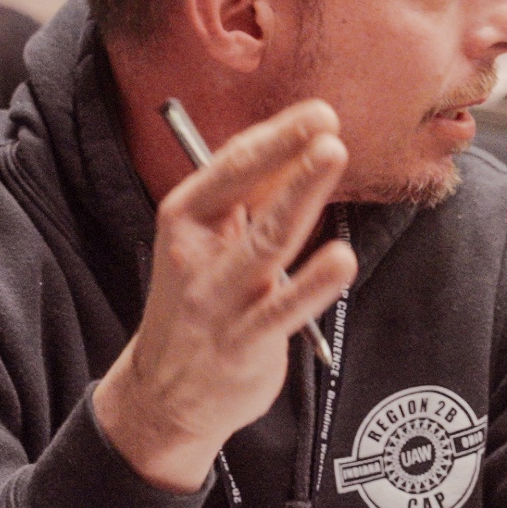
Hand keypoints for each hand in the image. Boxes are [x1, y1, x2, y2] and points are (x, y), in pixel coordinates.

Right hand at [92, 101, 357, 492]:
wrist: (166, 394)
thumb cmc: (198, 305)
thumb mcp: (209, 244)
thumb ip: (249, 202)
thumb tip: (300, 150)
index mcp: (186, 218)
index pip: (231, 165)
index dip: (277, 135)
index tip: (319, 113)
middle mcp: (196, 253)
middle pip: (244, 192)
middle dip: (287, 153)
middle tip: (327, 123)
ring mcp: (217, 299)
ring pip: (265, 241)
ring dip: (299, 196)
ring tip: (331, 158)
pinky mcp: (243, 342)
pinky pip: (282, 310)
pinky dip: (313, 284)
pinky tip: (341, 260)